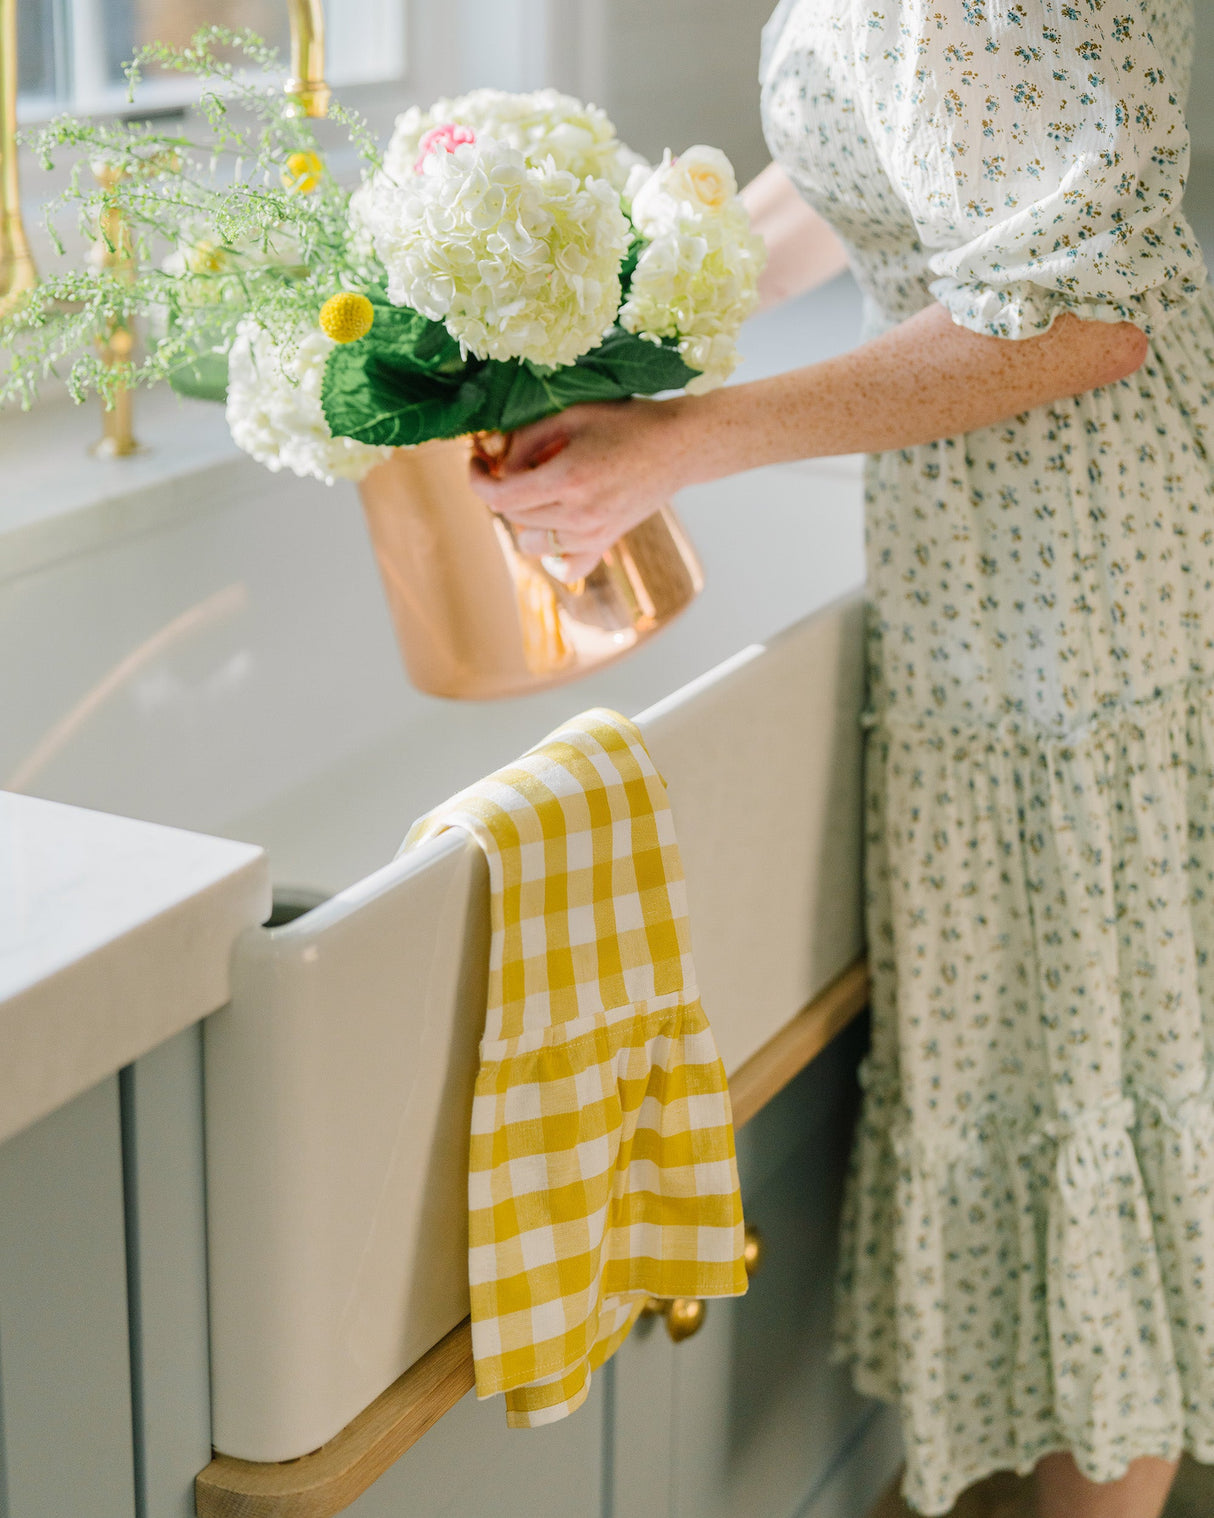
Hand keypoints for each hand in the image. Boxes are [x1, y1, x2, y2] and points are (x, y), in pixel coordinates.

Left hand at [469, 398, 692, 581]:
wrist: (678, 446)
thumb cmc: (626, 423)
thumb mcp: (572, 415)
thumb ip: (527, 439)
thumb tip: (499, 464)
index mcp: (567, 479)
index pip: (501, 498)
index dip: (478, 480)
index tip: (477, 463)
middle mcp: (578, 515)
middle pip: (514, 519)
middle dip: (503, 492)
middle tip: (513, 466)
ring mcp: (594, 535)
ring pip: (533, 544)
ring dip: (525, 519)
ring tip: (539, 492)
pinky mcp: (606, 543)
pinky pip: (566, 567)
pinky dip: (553, 556)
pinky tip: (554, 533)